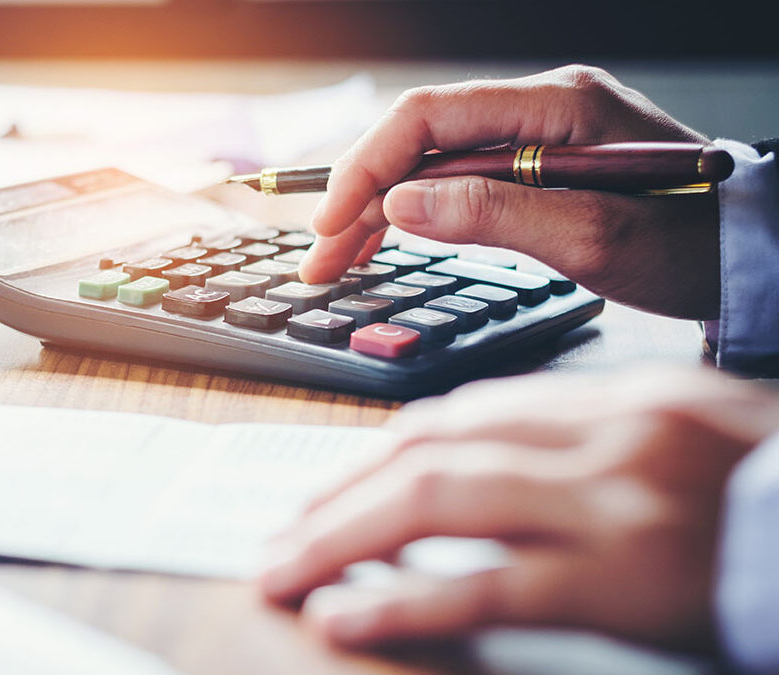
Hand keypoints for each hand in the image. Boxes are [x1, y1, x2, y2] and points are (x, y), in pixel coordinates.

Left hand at [257, 367, 778, 649]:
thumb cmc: (770, 500)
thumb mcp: (685, 440)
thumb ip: (587, 441)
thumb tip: (479, 465)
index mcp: (619, 398)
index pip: (465, 415)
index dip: (380, 454)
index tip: (331, 487)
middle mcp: (607, 435)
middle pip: (432, 449)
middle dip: (340, 494)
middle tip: (283, 533)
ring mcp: (615, 503)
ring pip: (437, 502)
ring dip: (341, 538)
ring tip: (285, 571)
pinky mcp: (624, 580)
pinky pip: (486, 587)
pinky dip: (401, 603)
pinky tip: (346, 620)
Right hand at [300, 65, 720, 319]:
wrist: (747, 252)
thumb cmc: (689, 244)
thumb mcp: (592, 237)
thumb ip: (493, 214)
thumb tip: (400, 206)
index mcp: (556, 105)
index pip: (428, 117)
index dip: (366, 168)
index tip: (331, 223)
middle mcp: (540, 107)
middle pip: (419, 140)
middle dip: (359, 197)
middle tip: (319, 259)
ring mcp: (537, 134)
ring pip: (430, 163)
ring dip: (377, 211)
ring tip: (337, 260)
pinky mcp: (536, 166)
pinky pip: (457, 181)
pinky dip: (415, 214)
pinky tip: (384, 240)